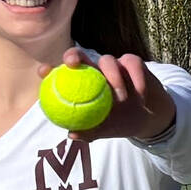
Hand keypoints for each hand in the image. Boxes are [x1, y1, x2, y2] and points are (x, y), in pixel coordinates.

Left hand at [39, 47, 176, 140]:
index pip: (61, 73)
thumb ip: (89, 131)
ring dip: (113, 77)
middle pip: (79, 55)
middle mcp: (95, 70)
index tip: (44, 72)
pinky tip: (140, 95)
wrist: (147, 118)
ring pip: (108, 60)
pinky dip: (136, 80)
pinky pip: (132, 65)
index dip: (50, 70)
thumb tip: (72, 134)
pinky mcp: (133, 64)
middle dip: (73, 55)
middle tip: (72, 64)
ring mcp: (114, 65)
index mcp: (81, 84)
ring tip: (121, 98)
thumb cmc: (119, 122)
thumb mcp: (104, 129)